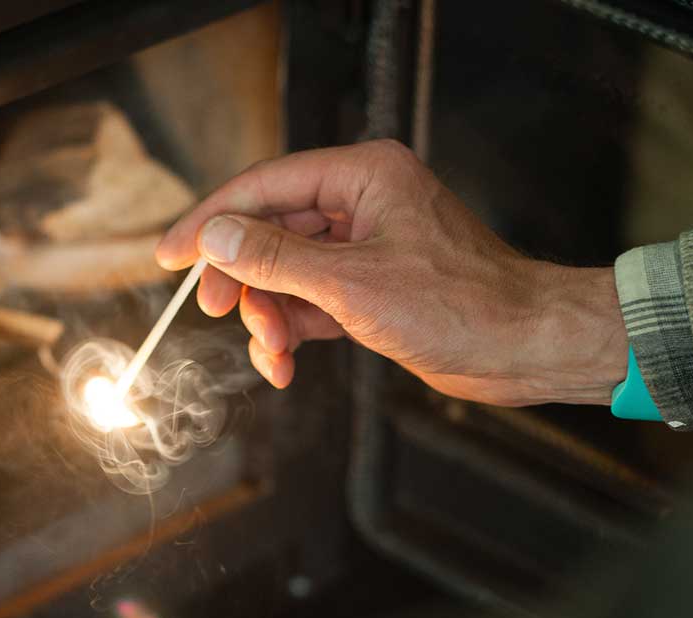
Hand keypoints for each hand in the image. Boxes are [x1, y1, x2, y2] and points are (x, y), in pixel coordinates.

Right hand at [156, 140, 627, 405]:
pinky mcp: (369, 290)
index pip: (264, 188)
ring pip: (286, 275)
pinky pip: (309, 305)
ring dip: (269, 317)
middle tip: (219, 312)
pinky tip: (284, 366)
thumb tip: (217, 239)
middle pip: (270, 232)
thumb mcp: (353, 285)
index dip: (210, 222)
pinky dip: (291, 334)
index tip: (168, 256)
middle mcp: (361, 205)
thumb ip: (278, 260)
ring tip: (273, 355)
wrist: (523, 348)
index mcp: (362, 177)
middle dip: (244, 280)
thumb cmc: (462, 306)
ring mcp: (364, 249)